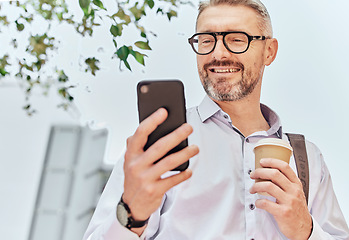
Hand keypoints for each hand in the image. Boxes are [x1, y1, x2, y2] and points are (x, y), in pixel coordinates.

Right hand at [122, 108, 198, 232]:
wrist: (131, 205)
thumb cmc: (135, 177)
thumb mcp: (130, 161)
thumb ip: (136, 145)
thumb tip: (149, 125)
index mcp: (130, 154)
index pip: (140, 134)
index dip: (152, 121)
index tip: (164, 111)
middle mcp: (136, 165)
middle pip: (159, 146)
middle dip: (176, 135)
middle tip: (188, 127)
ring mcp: (145, 179)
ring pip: (169, 162)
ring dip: (185, 153)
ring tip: (195, 148)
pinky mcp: (154, 191)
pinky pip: (173, 180)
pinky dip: (183, 174)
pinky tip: (190, 170)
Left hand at [249, 158, 311, 239]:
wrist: (304, 228)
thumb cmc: (297, 209)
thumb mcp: (296, 193)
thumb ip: (286, 183)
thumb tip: (269, 171)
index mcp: (296, 184)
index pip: (285, 167)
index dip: (271, 161)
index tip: (262, 161)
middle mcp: (294, 191)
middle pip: (274, 174)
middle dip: (259, 172)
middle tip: (253, 175)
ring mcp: (289, 201)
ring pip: (268, 186)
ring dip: (256, 186)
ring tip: (252, 189)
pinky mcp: (283, 212)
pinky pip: (266, 203)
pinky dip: (258, 202)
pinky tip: (257, 202)